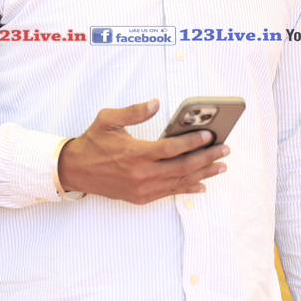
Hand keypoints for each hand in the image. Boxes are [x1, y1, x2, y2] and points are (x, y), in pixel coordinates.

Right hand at [57, 99, 228, 204]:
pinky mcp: (141, 197)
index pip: (172, 149)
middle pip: (183, 167)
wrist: (75, 170)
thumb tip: (155, 103)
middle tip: (224, 150)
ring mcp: (142, 189)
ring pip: (180, 182)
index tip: (209, 136)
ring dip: (203, 174)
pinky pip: (170, 193)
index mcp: (135, 153)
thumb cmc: (92, 142)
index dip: (193, 142)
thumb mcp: (108, 119)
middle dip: (207, 158)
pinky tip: (202, 184)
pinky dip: (188, 188)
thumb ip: (134, 111)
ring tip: (221, 165)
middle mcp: (141, 174)